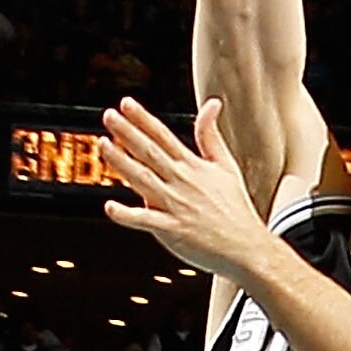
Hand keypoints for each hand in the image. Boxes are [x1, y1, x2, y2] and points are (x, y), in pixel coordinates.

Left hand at [101, 98, 272, 283]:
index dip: (143, 119)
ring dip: (122, 162)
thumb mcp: (226, 166)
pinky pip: (146, 221)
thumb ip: (211, 136)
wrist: (246, 246)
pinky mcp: (173, 230)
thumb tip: (211, 103)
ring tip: (104, 145)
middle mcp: (182, 182)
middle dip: (127, 133)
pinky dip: (127, 215)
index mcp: (193, 166)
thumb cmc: (235, 207)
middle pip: (150, 153)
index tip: (126, 104)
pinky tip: (110, 207)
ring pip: (143, 180)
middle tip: (109, 116)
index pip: (163, 136)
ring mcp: (176, 205)